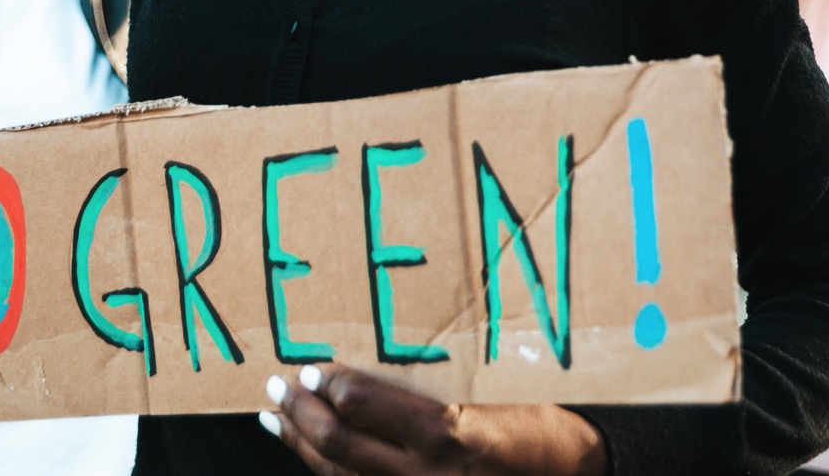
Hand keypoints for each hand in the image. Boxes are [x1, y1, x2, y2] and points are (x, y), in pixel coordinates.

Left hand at [260, 366, 605, 475]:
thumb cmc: (552, 431)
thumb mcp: (505, 397)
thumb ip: (441, 390)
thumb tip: (378, 370)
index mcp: (451, 435)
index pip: (365, 407)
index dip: (329, 386)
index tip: (308, 367)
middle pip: (339, 448)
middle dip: (300, 414)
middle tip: (275, 388)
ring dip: (302, 447)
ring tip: (277, 421)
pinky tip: (317, 460)